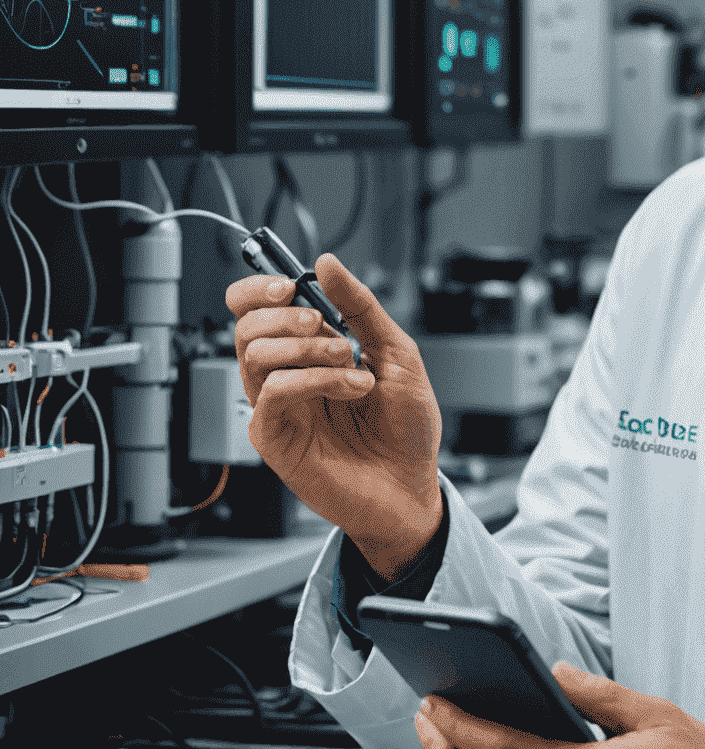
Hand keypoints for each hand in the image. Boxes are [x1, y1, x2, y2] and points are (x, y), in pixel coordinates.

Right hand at [226, 254, 441, 577]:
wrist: (414, 484)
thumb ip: (361, 306)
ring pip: (254, 355)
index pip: (255, 309)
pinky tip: (350, 388)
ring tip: (351, 363)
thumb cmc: (405, 426)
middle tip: (326, 327)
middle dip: (286, 316)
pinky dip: (312, 379)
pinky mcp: (274, 439)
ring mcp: (276, 408)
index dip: (259, 288)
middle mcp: (286, 377)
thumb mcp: (397, 352)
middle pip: (246, 327)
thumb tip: (326, 263)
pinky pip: (270, 394)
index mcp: (308, 351)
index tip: (288, 284)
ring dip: (307, 347)